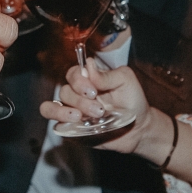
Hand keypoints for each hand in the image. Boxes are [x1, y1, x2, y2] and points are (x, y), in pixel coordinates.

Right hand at [41, 64, 191, 176]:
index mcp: (88, 79)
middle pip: (64, 91)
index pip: (72, 73)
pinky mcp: (71, 128)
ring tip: (79, 117)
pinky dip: (60, 121)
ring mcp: (72, 111)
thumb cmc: (132, 100)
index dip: (78, 80)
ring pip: (53, 106)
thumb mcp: (125, 81)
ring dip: (64, 111)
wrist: (138, 128)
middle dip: (80, 100)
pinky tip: (75, 122)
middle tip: (100, 110)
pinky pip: (54, 123)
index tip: (93, 90)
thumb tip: (88, 64)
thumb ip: (107, 74)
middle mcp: (77, 94)